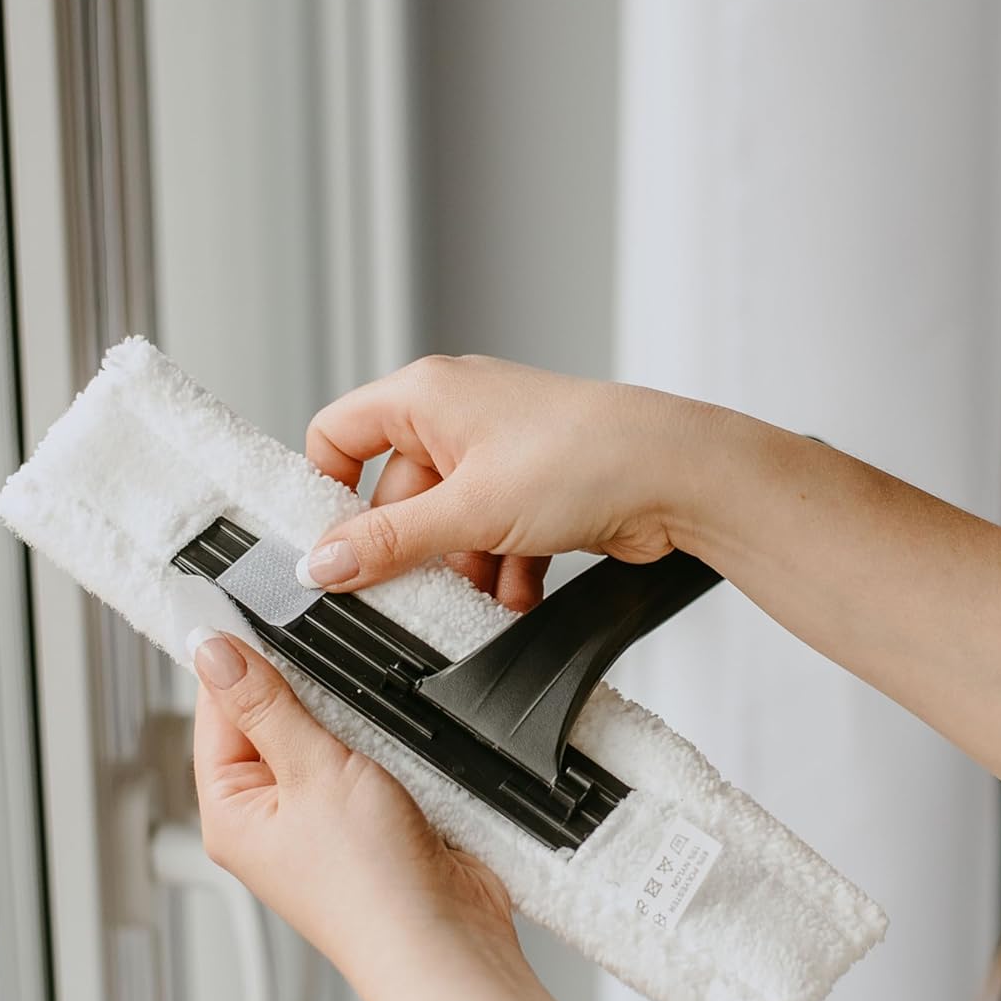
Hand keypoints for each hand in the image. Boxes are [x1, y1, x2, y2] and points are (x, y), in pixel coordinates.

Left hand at [188, 626, 518, 978]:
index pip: (217, 708)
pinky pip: (373, 756)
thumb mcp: (312, 773)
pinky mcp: (376, 817)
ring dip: (355, 715)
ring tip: (371, 723)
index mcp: (231, 810)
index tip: (255, 605)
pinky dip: (389, 740)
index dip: (239, 655)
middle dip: (307, 686)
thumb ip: (266, 703)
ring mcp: (326, 818)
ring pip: (330, 732)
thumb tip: (213, 649)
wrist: (447, 940)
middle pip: (275, 715)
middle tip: (331, 666)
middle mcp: (272, 816)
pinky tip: (402, 740)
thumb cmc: (372, 889)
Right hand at [300, 355, 714, 598]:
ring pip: (451, 526)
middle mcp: (460, 418)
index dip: (328, 491)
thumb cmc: (585, 456)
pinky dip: (502, 572)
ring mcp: (501, 455)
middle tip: (411, 597)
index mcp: (426, 397)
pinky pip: (495, 538)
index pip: (341, 434)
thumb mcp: (469, 509)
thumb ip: (390, 541)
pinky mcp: (536, 491)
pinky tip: (516, 599)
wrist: (678, 474)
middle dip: (411, 552)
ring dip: (461, 572)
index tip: (328, 549)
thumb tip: (323, 563)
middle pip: (399, 496)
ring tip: (478, 603)